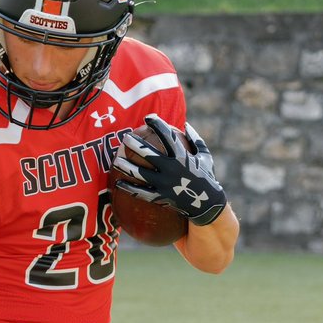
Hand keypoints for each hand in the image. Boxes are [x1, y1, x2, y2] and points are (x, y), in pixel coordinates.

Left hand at [112, 113, 226, 225]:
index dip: (157, 125)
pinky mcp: (160, 197)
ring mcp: (165, 184)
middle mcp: (172, 169)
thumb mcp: (205, 157)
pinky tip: (118, 183)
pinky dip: (129, 187)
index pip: (167, 136)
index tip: (148, 118)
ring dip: (126, 166)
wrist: (206, 204)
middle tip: (125, 137)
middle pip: (149, 154)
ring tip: (116, 160)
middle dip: (136, 144)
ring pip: (141, 173)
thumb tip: (185, 125)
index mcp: (182, 157)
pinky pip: (141, 192)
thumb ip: (195, 140)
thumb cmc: (206, 177)